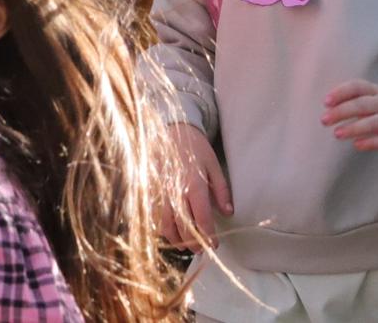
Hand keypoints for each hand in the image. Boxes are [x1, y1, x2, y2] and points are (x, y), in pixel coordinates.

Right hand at [160, 122, 229, 246]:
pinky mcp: (149, 187)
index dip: (208, 236)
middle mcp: (175, 190)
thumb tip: (228, 213)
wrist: (171, 128)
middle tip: (200, 250)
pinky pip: (152, 212)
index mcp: (194, 184)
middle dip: (192, 242)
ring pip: (163, 222)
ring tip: (183, 245)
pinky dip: (159, 225)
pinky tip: (167, 230)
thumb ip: (221, 190)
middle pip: (182, 225)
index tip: (214, 245)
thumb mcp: (214, 165)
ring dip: (174, 238)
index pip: (201, 218)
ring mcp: (159, 189)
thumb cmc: (196, 147)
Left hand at [322, 79, 377, 152]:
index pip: (357, 87)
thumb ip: (350, 100)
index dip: (341, 93)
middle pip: (363, 105)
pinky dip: (370, 143)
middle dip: (342, 111)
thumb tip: (326, 109)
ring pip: (373, 122)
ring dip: (353, 128)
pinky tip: (357, 145)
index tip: (326, 102)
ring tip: (337, 134)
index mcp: (374, 91)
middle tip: (324, 120)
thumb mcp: (369, 99)